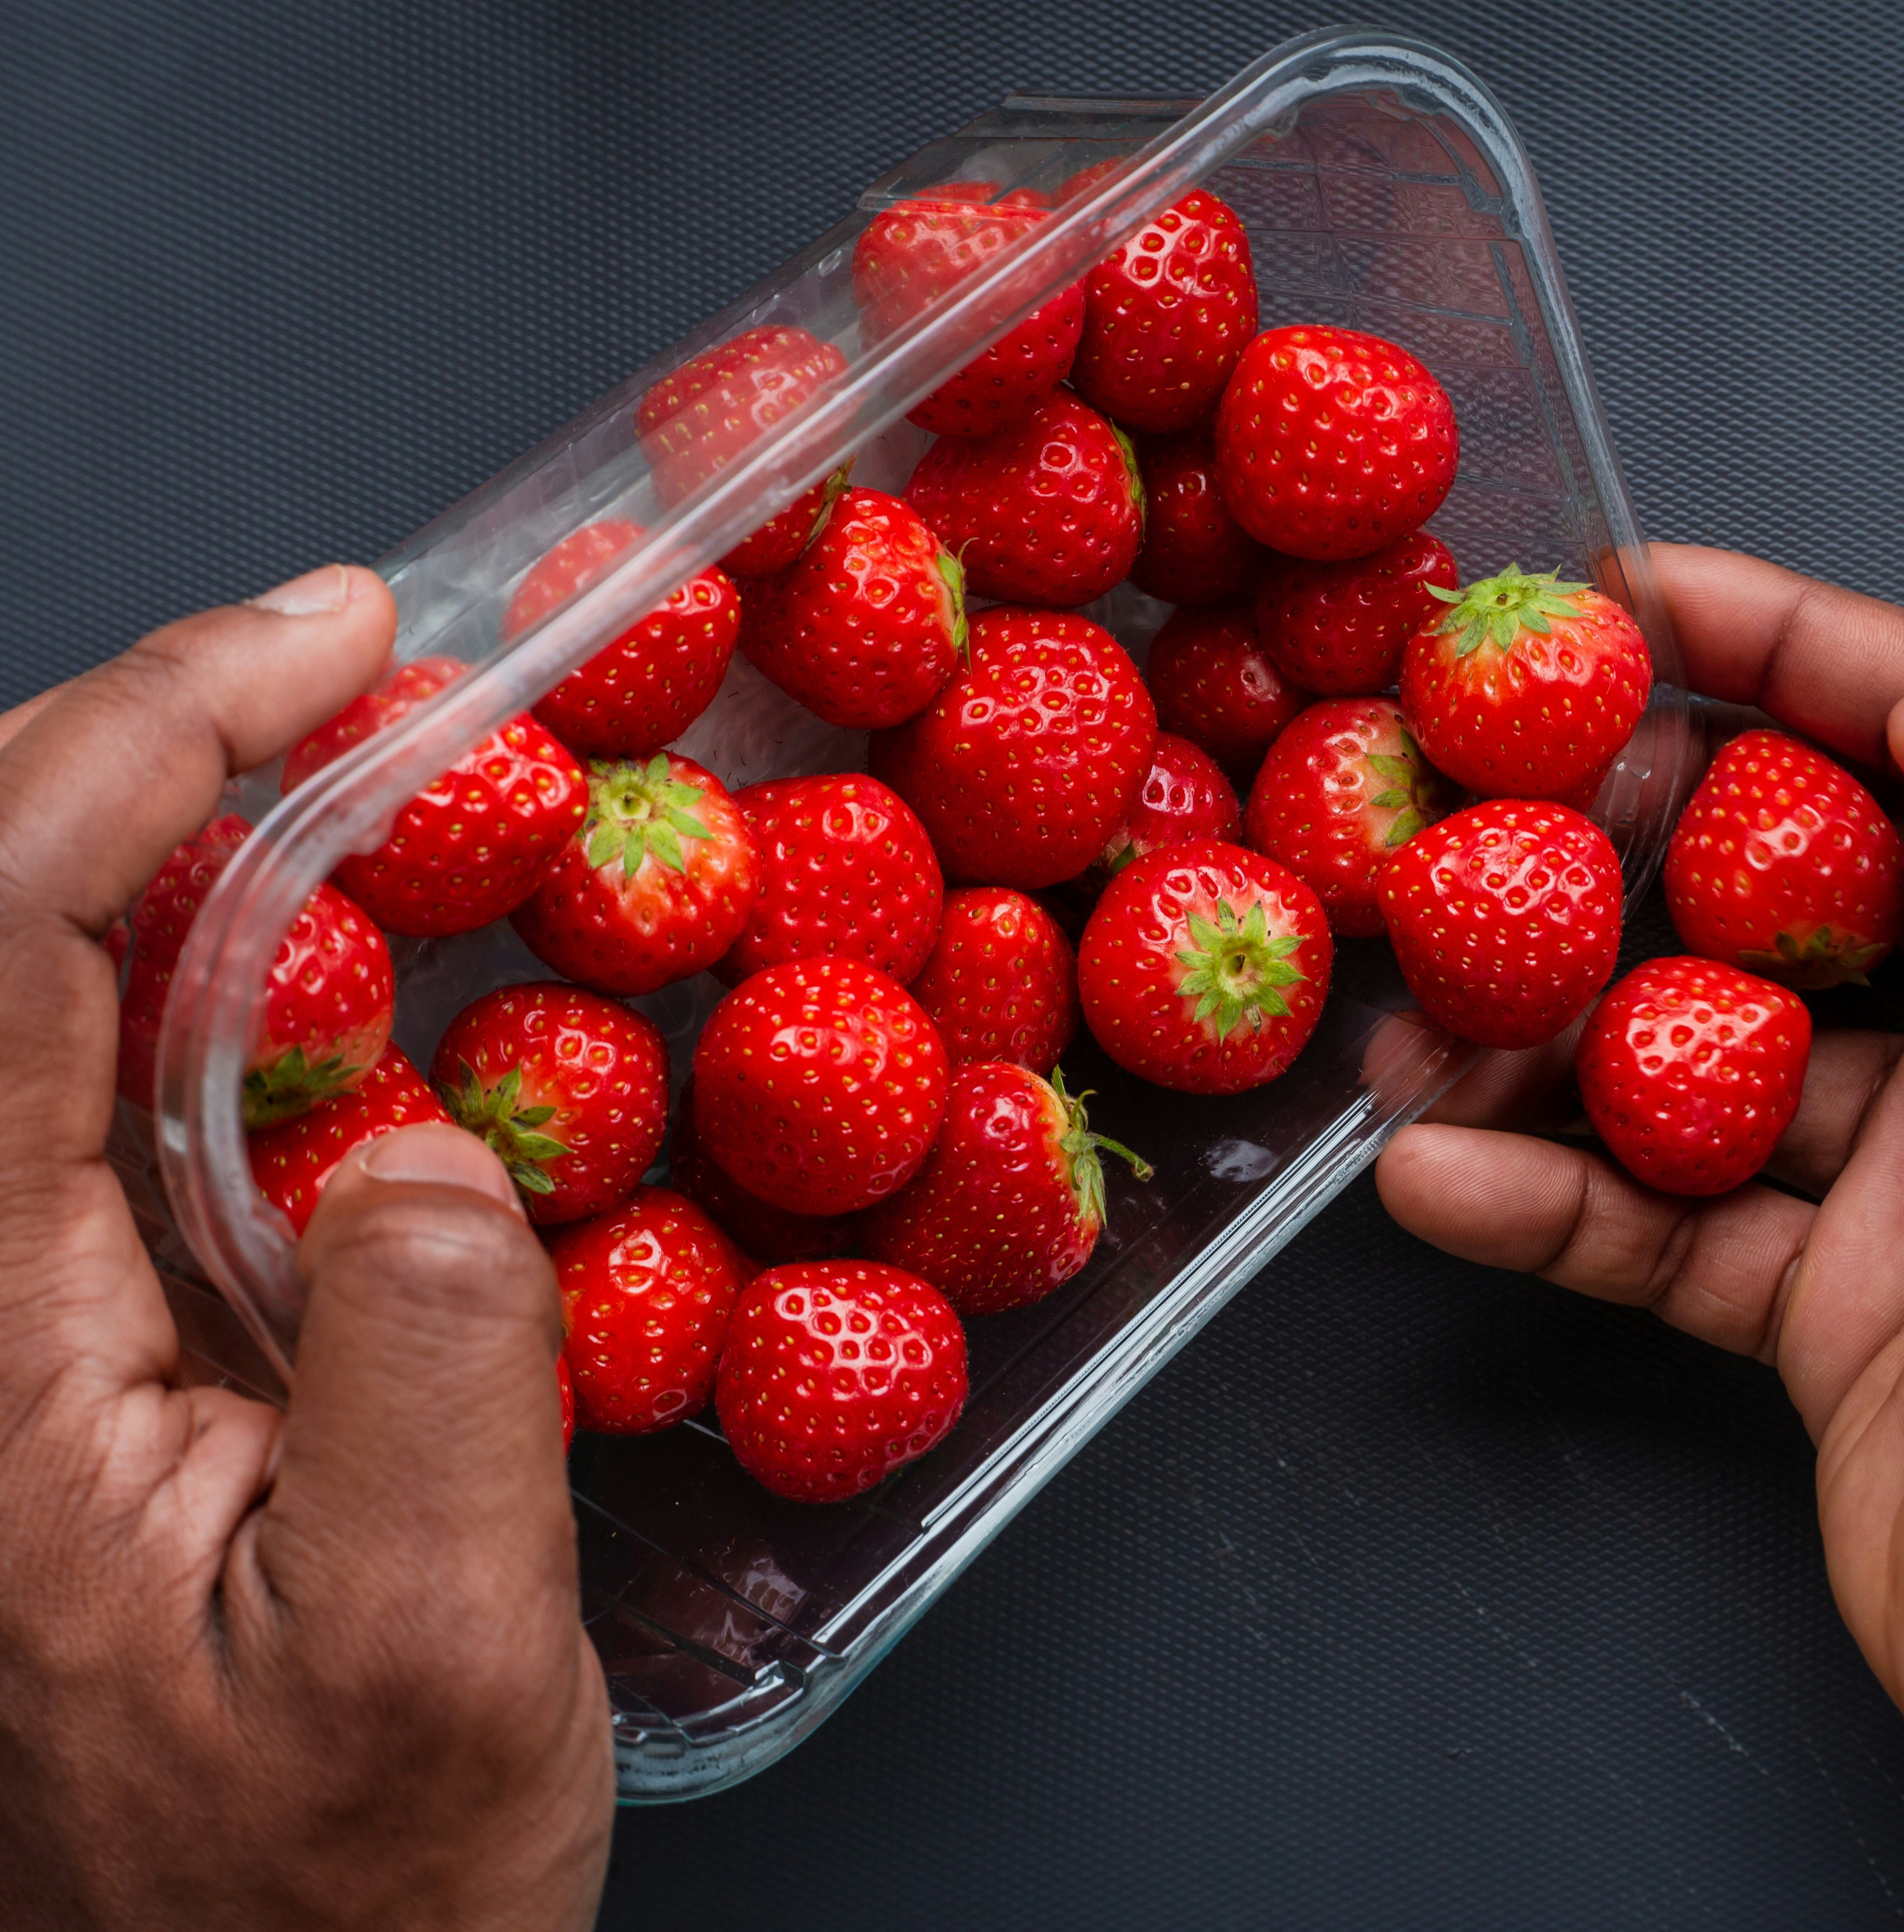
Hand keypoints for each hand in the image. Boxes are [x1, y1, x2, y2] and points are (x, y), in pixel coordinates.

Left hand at [0, 569, 610, 1928]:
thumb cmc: (325, 1907)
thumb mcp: (432, 1664)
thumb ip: (431, 1379)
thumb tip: (425, 1149)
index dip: (144, 742)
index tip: (326, 639)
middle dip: (146, 741)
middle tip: (349, 661)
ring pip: (30, 1002)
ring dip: (172, 843)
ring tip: (354, 764)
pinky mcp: (52, 1366)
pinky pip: (94, 1102)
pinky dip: (203, 974)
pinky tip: (327, 959)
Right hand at [1378, 545, 1903, 1927]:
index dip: (1773, 638)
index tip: (1620, 598)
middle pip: (1778, 882)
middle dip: (1620, 848)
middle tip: (1480, 832)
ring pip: (1691, 1053)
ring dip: (1543, 1035)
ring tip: (1415, 1028)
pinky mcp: (1827, 1305)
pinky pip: (1656, 1217)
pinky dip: (1544, 1193)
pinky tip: (1440, 1173)